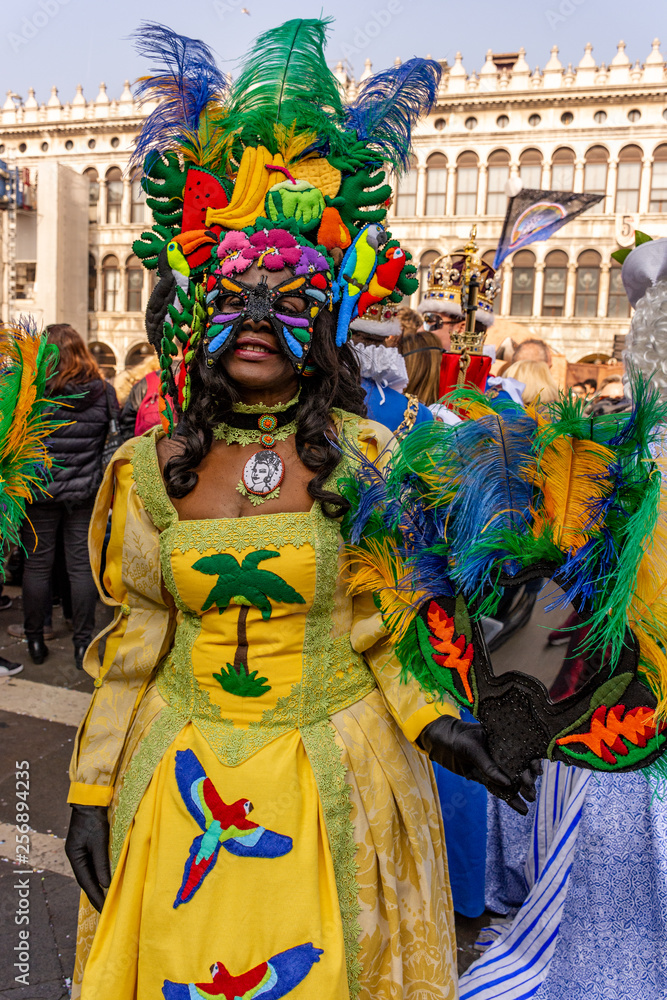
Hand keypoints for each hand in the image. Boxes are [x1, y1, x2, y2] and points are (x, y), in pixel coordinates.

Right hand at [65, 805, 110, 911]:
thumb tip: (106, 885)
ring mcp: (80, 852)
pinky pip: (92, 865)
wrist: (90, 801)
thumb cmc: (94, 820)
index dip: (95, 896)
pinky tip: (105, 881)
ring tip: (106, 899)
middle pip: (85, 880)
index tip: (103, 909)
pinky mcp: (87, 847)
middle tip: (105, 910)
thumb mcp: (99, 841)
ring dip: (97, 886)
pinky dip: (98, 874)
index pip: (85, 882)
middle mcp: (76, 856)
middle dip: (95, 895)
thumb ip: (102, 863)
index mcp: (75, 857)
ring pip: (89, 873)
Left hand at [418, 715, 540, 814]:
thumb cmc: (457, 737)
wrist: (440, 741)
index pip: (522, 751)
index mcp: (503, 740)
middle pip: (520, 768)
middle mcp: (501, 753)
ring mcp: (494, 766)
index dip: (532, 761)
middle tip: (531, 791)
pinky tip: (522, 809)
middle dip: (528, 780)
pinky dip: (510, 799)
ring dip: (522, 791)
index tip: (537, 771)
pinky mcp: (485, 778)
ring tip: (531, 800)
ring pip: (512, 781)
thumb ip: (488, 765)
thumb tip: (507, 783)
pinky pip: (500, 790)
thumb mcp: (472, 748)